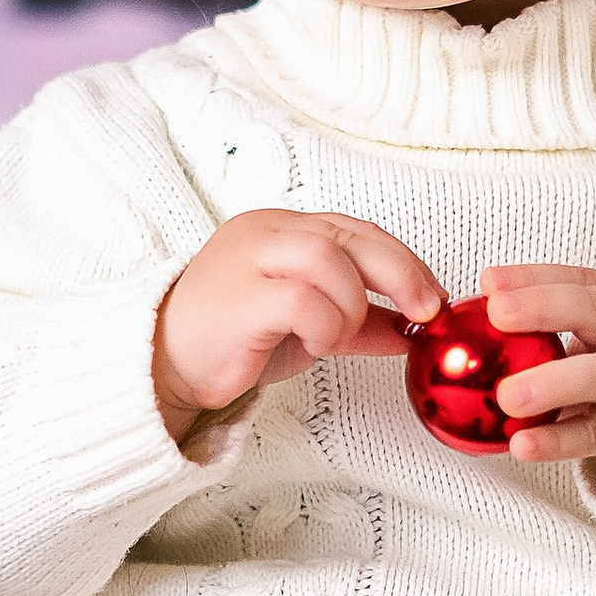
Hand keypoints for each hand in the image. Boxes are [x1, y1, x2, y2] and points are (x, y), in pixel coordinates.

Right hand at [153, 210, 442, 440]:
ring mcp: (249, 259)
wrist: (164, 367)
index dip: (403, 261)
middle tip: (424, 311)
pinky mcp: (239, 297)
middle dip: (400, 273)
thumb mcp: (308, 327)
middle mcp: (265, 232)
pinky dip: (327, 325)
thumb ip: (357, 320)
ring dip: (353, 304)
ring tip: (339, 336)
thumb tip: (411, 330)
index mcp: (281, 229)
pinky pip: (303, 298)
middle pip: (351, 234)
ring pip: (329, 258)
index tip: (432, 298)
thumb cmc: (232, 341)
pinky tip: (316, 343)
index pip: (357, 230)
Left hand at [479, 266, 595, 505]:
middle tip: (497, 315)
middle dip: (547, 309)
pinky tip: (522, 444)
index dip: (534, 278)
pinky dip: (557, 441)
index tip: (490, 282)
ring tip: (507, 397)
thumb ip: (552, 318)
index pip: (581, 281)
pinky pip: (595, 434)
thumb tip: (483, 298)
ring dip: (553, 383)